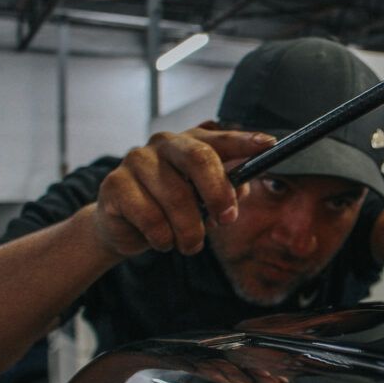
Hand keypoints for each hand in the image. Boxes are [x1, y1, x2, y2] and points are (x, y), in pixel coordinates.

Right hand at [93, 122, 275, 256]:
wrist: (123, 226)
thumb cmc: (172, 208)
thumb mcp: (204, 200)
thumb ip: (227, 191)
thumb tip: (240, 191)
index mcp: (190, 142)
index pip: (221, 139)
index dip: (245, 141)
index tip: (269, 145)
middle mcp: (164, 144)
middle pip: (198, 159)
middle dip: (218, 193)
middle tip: (227, 220)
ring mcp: (136, 160)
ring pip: (176, 198)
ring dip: (189, 231)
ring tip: (190, 243)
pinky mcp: (114, 185)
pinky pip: (150, 218)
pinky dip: (163, 238)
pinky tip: (161, 239)